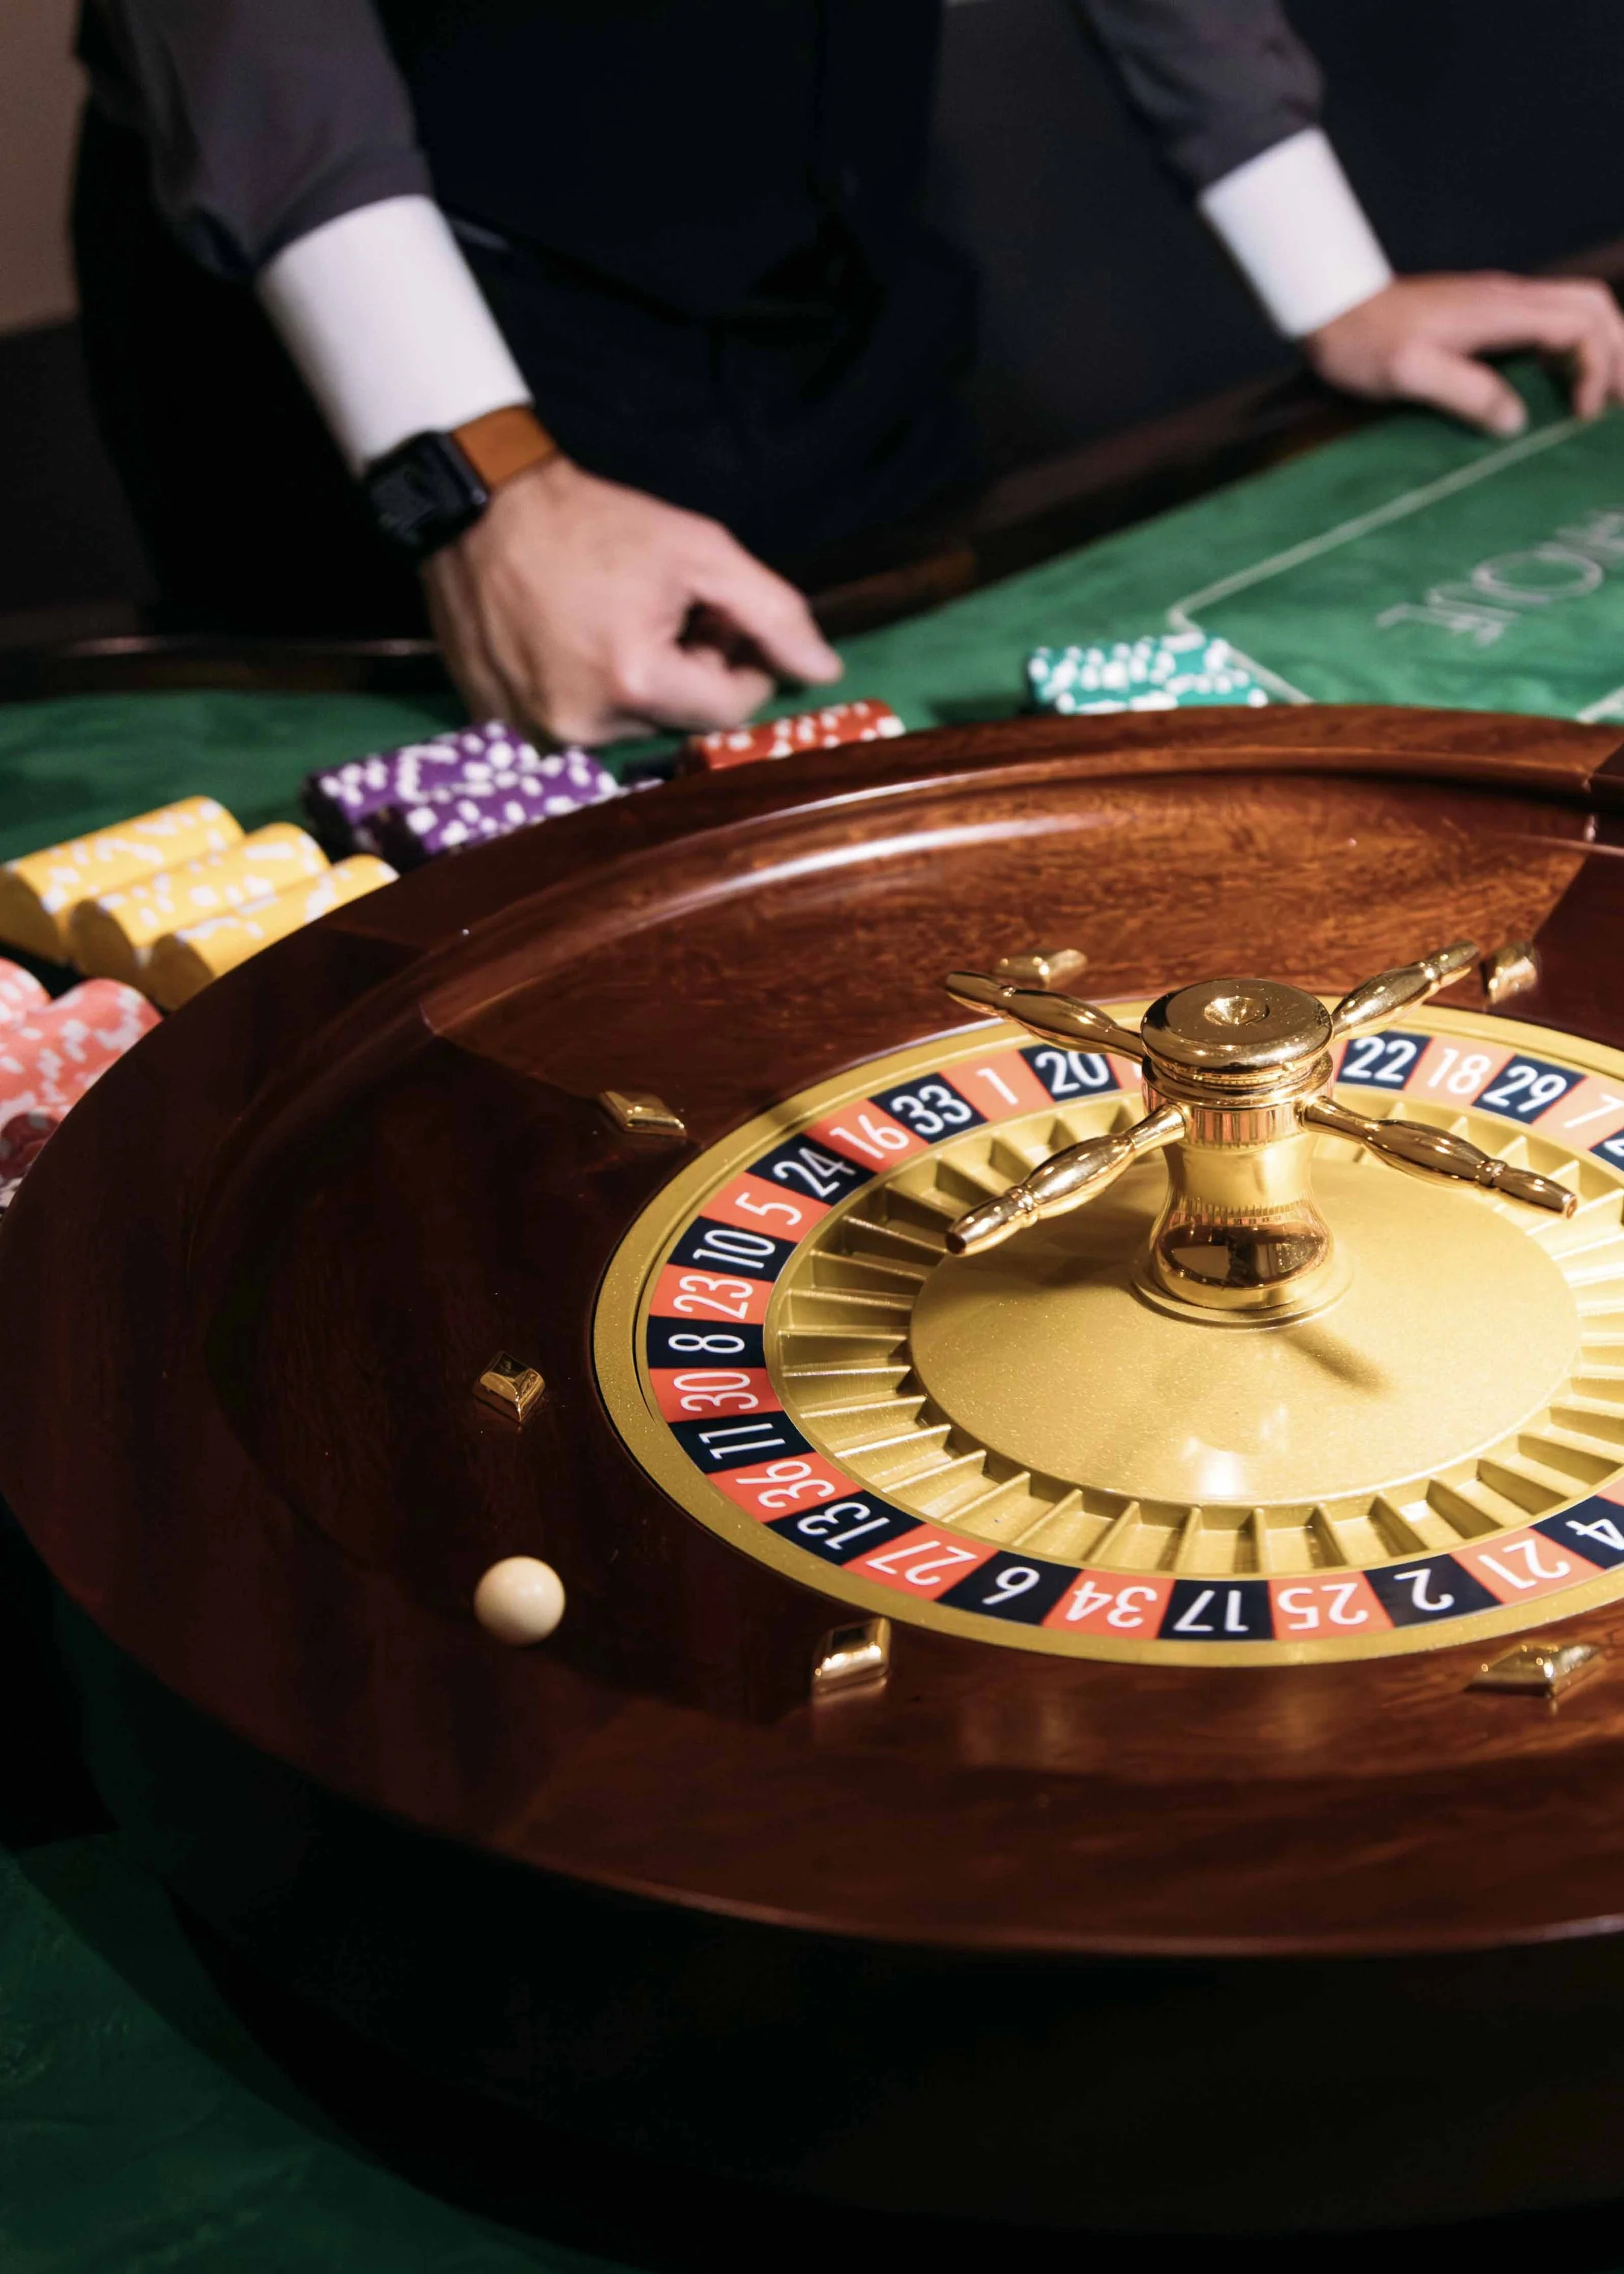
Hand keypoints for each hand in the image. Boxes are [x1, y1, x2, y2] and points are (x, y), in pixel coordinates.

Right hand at [421, 456, 841, 743]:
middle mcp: (585, 726)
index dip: (741, 663)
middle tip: (665, 613)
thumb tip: (826, 672)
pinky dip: (590, 694)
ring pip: (631, 728)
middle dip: (688, 673)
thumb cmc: (595, 523)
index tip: (721, 622)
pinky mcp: (505, 731)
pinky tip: (575, 643)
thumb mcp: (698, 549)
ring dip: (641, 686)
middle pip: (680, 721)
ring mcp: (538, 735)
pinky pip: (577, 729)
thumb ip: (773, 612)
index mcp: (636, 681)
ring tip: (615, 623)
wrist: (479, 510)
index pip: (731, 708)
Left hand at [1304, 273, 1623, 436]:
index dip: (1597, 367)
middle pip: (1592, 306)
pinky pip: (1545, 321)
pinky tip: (1561, 381)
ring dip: (1598, 346)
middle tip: (1618, 402)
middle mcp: (1508, 297)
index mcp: (1499, 310)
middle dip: (1618, 350)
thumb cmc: (1362, 342)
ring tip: (1604, 394)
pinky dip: (1568, 347)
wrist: (1329, 307)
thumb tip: (1515, 422)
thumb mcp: (1409, 373)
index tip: (1581, 414)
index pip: (1580, 325)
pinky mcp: (1482, 313)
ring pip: (1574, 309)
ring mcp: (1497, 302)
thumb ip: (1465, 394)